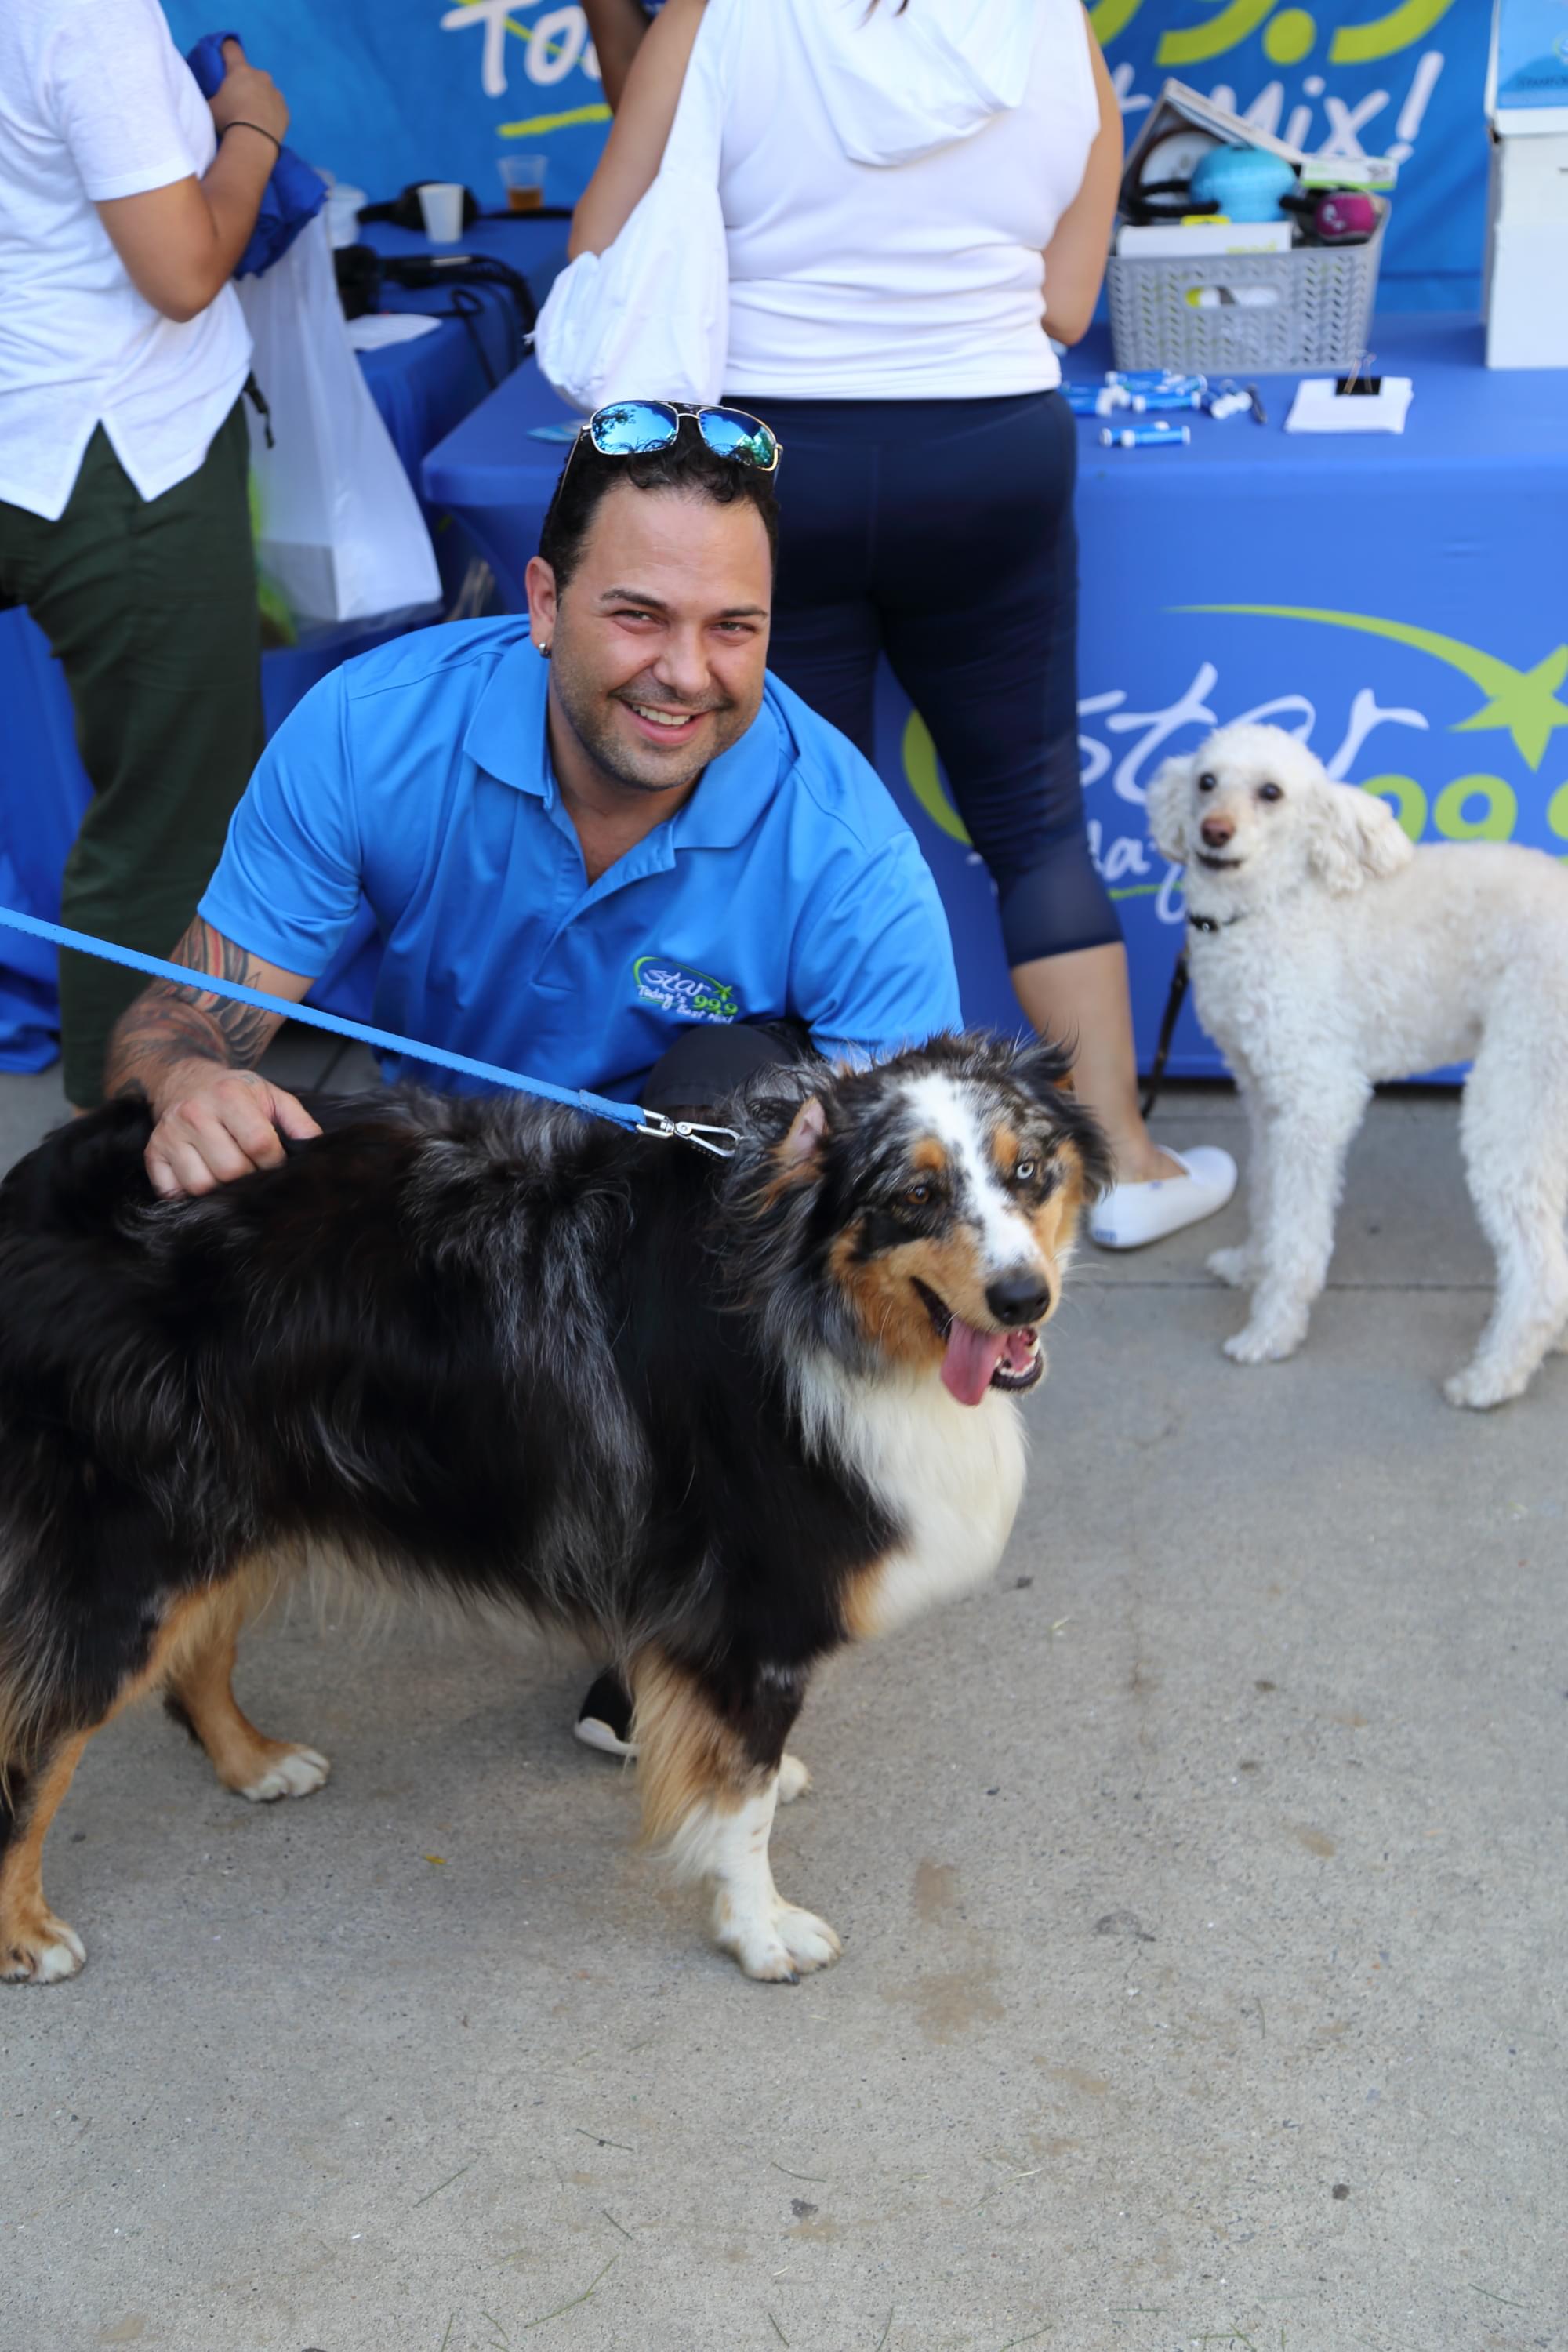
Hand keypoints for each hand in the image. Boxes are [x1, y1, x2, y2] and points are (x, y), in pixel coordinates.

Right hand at [144, 1065, 320, 1197]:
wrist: (184, 1080)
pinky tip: (205, 1180)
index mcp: (228, 1096)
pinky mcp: (152, 1154)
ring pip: (201, 1186)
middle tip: (254, 1172)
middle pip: (230, 1170)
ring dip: (221, 1191)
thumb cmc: (234, 1093)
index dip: (274, 1163)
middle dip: (250, 1178)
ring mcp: (169, 1135)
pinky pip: (173, 1193)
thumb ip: (298, 1122)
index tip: (276, 1165)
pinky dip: (190, 1196)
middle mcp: (194, 1114)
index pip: (259, 1144)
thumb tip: (315, 1150)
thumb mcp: (271, 1095)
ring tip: (231, 1177)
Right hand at [209, 38, 288, 147]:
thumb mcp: (211, 106)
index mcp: (240, 70)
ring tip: (251, 117)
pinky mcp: (285, 110)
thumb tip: (217, 98)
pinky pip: (275, 107)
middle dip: (244, 82)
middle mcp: (261, 76)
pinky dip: (269, 113)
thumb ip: (214, 96)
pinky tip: (263, 125)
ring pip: (265, 90)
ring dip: (259, 98)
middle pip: (250, 73)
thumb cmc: (228, 119)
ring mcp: (276, 93)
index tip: (223, 53)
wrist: (254, 142)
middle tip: (237, 100)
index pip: (232, 49)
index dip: (226, 49)